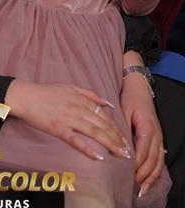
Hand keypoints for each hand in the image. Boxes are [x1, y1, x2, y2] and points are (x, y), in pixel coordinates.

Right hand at [5, 79, 129, 160]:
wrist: (26, 97)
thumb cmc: (47, 92)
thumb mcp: (70, 87)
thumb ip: (89, 94)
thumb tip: (108, 104)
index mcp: (80, 98)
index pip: (104, 114)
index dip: (116, 127)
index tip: (124, 138)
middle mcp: (77, 108)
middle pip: (102, 124)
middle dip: (116, 138)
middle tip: (127, 151)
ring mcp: (68, 119)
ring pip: (93, 132)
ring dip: (108, 143)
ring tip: (119, 154)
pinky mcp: (58, 129)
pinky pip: (76, 141)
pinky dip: (88, 149)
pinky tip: (98, 157)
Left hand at [120, 71, 163, 195]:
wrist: (139, 88)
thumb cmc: (129, 98)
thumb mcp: (124, 109)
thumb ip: (122, 127)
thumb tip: (118, 145)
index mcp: (146, 126)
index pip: (142, 150)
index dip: (136, 163)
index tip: (127, 173)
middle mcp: (156, 134)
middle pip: (152, 159)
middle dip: (143, 174)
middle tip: (133, 185)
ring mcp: (159, 137)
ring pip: (158, 162)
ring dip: (151, 177)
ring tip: (142, 189)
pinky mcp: (159, 139)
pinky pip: (160, 159)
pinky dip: (155, 172)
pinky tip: (149, 181)